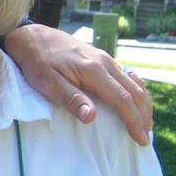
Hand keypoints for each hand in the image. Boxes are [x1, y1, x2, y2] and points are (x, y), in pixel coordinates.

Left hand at [4, 24, 152, 145]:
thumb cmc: (36, 61)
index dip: (134, 120)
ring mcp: (104, 58)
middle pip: (135, 91)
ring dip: (142, 104)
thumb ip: (70, 98)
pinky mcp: (100, 57)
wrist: (31, 36)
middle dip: (143, 115)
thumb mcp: (46, 82)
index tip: (140, 139)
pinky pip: (126, 75)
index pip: (122, 99)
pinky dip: (135, 90)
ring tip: (143, 123)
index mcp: (93, 70)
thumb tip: (91, 117)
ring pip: (134, 82)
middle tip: (145, 137)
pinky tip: (135, 100)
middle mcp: (105, 62)